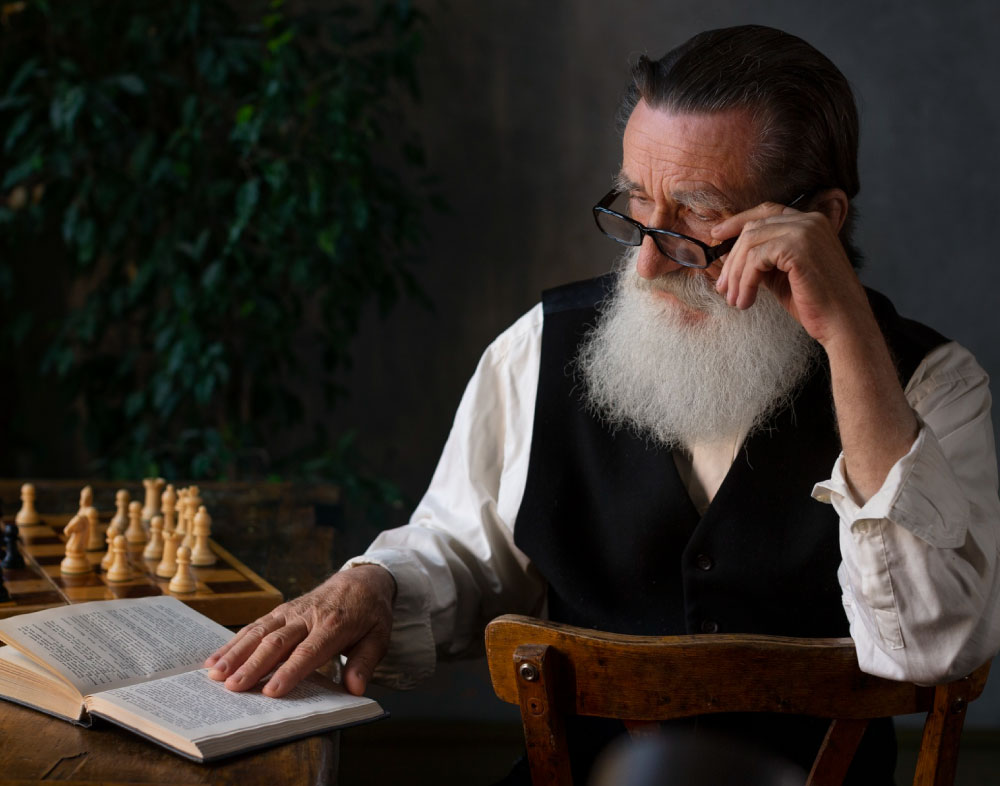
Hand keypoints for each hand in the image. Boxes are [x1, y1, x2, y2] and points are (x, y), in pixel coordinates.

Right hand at [205, 564, 395, 697]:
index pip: (310, 651)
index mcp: (335, 625)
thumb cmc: (370, 613)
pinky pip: (255, 626)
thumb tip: (355, 689)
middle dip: (253, 666)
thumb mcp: (380, 637)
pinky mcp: (282, 610)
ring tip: (215, 674)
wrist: (362, 579)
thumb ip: (365, 662)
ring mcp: (292, 611)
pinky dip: (234, 641)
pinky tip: (215, 658)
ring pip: (260, 632)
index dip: (290, 671)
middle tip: (232, 688)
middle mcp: (309, 616)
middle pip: (278, 642)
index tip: (272, 691)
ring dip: (236, 653)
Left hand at [711, 192, 870, 346]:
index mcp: (810, 222)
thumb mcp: (780, 275)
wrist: (842, 324)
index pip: (765, 211)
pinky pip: (756, 259)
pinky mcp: (800, 247)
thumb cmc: (813, 303)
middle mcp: (810, 220)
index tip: (716, 236)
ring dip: (736, 275)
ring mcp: (806, 231)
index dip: (737, 221)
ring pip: (751, 243)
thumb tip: (727, 256)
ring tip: (735, 300)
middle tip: (723, 287)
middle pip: (753, 228)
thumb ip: (760, 260)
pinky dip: (745, 281)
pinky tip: (746, 301)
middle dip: (732, 259)